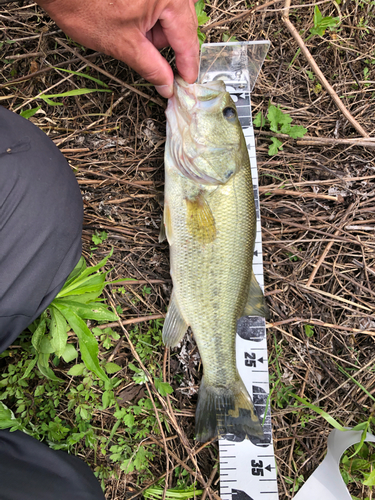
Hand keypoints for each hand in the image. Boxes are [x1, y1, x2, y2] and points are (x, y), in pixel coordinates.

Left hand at [37, 0, 198, 97]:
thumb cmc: (86, 6)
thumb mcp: (124, 45)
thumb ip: (152, 67)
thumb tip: (167, 85)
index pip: (186, 38)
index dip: (187, 64)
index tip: (187, 81)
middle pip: (182, 25)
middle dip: (167, 46)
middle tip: (152, 61)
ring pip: (170, 14)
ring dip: (156, 31)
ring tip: (131, 32)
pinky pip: (160, 3)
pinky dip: (150, 17)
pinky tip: (132, 21)